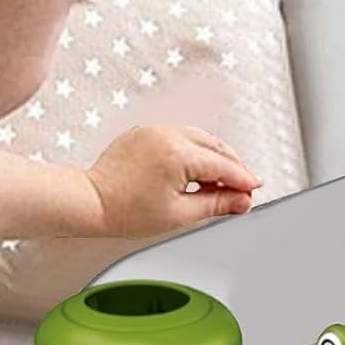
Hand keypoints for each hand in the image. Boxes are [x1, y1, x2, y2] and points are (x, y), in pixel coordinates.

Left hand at [86, 126, 260, 235]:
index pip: (223, 166)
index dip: (243, 180)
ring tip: (217, 185)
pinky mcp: (144, 132)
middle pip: (216, 147)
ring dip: (214, 158)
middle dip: (232, 167)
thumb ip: (216, 204)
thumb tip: (242, 201)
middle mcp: (167, 135)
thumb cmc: (125, 212)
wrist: (91, 202)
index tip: (254, 190)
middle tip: (240, 190)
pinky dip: (193, 151)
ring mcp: (154, 130)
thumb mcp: (180, 214)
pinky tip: (194, 172)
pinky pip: (179, 136)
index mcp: (178, 154)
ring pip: (199, 138)